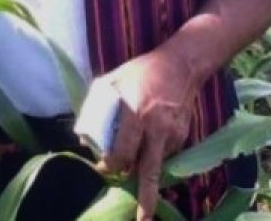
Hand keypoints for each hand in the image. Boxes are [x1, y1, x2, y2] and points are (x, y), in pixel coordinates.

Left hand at [97, 46, 198, 220]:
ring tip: (137, 156)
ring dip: (144, 166)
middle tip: (141, 218)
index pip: (121, 152)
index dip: (111, 165)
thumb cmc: (142, 71)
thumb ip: (97, 106)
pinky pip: (166, 153)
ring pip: (155, 163)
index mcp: (135, 114)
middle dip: (146, 199)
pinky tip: (152, 137)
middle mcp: (156, 128)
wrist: (182, 65)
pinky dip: (155, 152)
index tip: (104, 167)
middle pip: (149, 172)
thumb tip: (87, 137)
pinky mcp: (183, 136)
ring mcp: (172, 134)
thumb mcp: (114, 81)